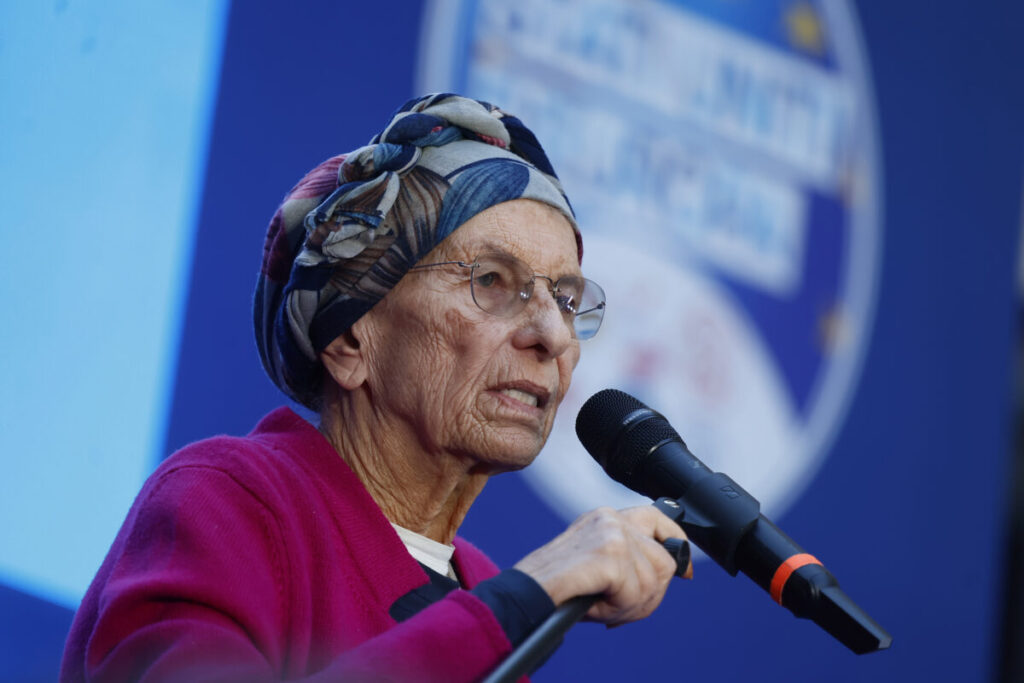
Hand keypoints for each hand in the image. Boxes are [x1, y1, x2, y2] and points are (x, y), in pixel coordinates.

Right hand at [513, 506, 691, 625]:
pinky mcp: (609, 552)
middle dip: (650, 593)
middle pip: (663, 561)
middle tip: (619, 605)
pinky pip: (636, 591)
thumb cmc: (559, 586)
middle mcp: (611, 518)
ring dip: (631, 604)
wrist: (527, 591)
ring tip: (601, 603)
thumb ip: (631, 561)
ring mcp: (611, 533)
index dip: (676, 542)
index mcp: (607, 518)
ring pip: (653, 580)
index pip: (656, 518)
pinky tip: (598, 603)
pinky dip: (619, 606)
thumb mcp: (600, 565)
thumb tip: (675, 571)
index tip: (686, 570)